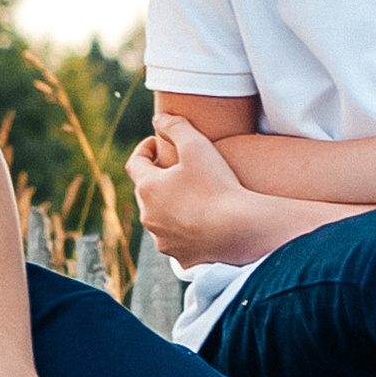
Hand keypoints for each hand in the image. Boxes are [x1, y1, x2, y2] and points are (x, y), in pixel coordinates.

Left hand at [126, 116, 291, 269]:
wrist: (240, 230)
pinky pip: (178, 241)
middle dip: (157, 178)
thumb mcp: (197, 145)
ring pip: (160, 219)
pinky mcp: (181, 257)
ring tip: (189, 196)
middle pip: (146, 193)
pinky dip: (185, 230)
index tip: (157, 143)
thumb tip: (159, 119)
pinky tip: (200, 223)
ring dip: (169, 206)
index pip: (135, 164)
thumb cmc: (218, 186)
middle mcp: (149, 218)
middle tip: (176, 169)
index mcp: (148, 189)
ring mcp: (163, 240)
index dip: (145, 149)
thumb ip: (175, 126)